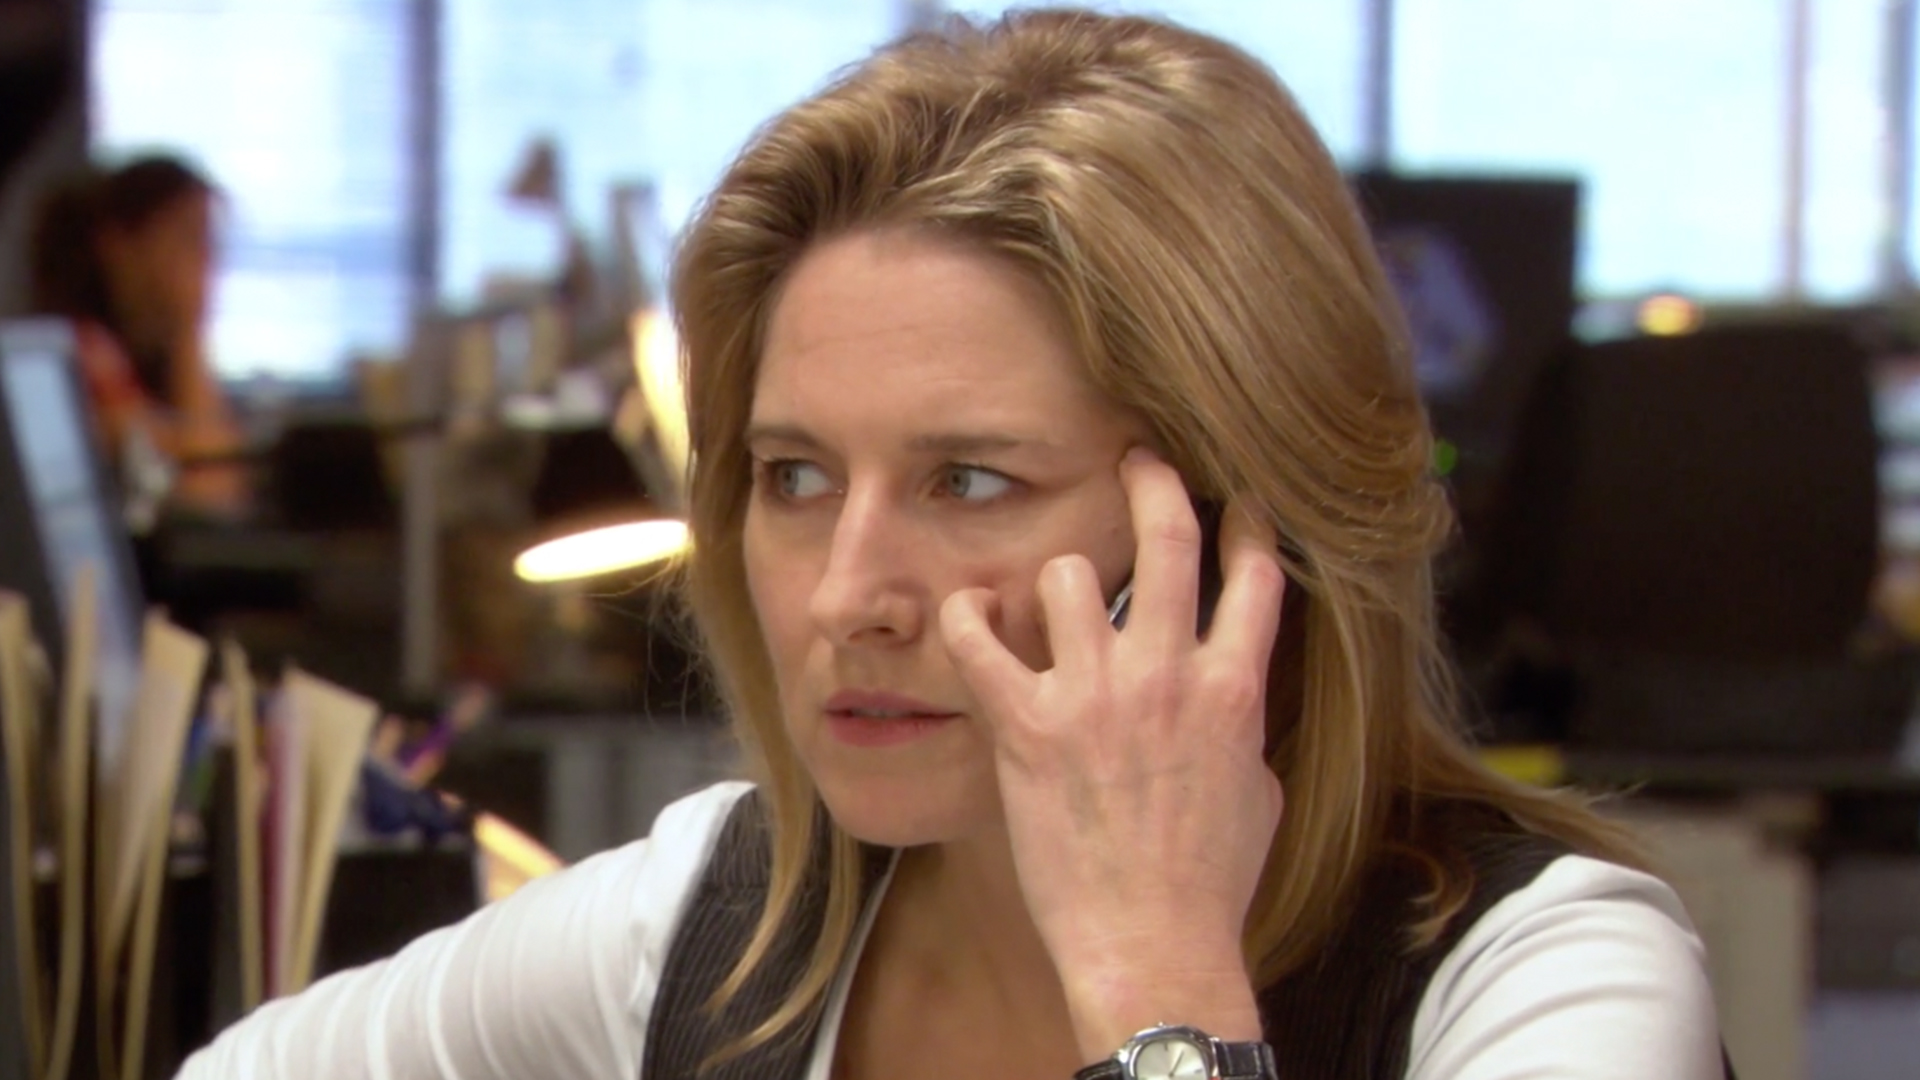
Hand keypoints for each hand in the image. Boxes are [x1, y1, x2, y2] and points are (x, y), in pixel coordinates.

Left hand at [938, 448, 1286, 1055]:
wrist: (1152, 943)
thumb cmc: (1209, 883)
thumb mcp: (1257, 791)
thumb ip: (1241, 724)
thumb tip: (1231, 693)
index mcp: (1233, 689)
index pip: (1252, 574)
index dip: (1246, 522)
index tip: (1236, 496)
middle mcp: (1167, 675)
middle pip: (1167, 536)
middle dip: (1154, 480)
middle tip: (1137, 456)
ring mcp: (1095, 695)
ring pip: (1067, 575)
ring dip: (1057, 579)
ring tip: (1045, 597)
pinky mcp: (1028, 726)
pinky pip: (981, 642)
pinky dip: (968, 621)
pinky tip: (966, 614)